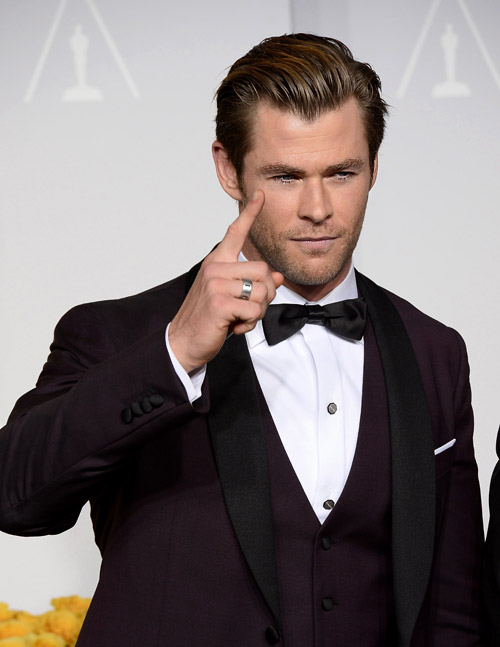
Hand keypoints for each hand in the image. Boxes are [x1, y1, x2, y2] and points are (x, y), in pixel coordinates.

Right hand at [168, 191, 283, 372]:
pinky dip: (250, 323)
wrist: (184, 342)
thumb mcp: (232, 297)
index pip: (235, 233)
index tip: (261, 195)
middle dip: (266, 295)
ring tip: (240, 319)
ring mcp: (216, 284)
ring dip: (258, 311)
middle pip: (264, 270)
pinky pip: (254, 309)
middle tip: (250, 309)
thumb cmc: (208, 319)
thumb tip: (278, 277)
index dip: (250, 214)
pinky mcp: (219, 302)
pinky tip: (234, 327)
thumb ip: (253, 284)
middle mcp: (215, 268)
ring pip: (262, 291)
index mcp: (216, 262)